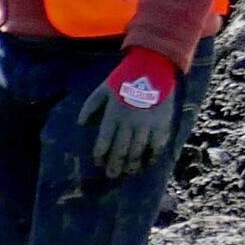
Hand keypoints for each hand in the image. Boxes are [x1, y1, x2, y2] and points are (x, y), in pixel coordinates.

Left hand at [77, 50, 178, 178]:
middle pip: (120, 149)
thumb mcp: (102, 89)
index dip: (101, 154)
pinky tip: (147, 163)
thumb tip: (81, 124)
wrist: (152, 69)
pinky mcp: (162, 124)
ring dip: (132, 163)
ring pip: (138, 150)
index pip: (104, 141)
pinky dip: (152, 156)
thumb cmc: (123, 79)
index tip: (98, 163)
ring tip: (128, 172)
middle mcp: (130, 123)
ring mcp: (147, 125)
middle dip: (115, 164)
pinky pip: (157, 145)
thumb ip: (90, 107)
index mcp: (113, 115)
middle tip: (112, 176)